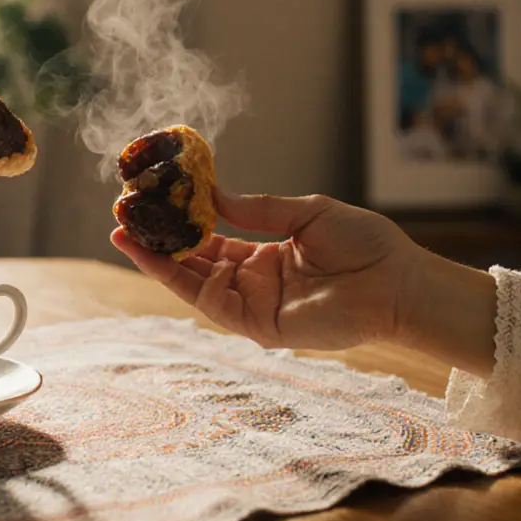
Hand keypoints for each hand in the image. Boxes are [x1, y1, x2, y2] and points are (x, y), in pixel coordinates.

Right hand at [111, 192, 418, 350]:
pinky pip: (211, 303)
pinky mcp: (258, 325)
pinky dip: (182, 281)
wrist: (398, 283)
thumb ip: (259, 209)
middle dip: (156, 242)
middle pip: (193, 262)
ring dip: (156, 261)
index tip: (153, 202)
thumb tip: (213, 195)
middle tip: (122, 218)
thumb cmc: (366, 246)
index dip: (181, 223)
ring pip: (192, 284)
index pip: (212, 240)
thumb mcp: (307, 212)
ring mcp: (253, 304)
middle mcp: (254, 281)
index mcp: (267, 255)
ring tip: (124, 234)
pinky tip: (160, 256)